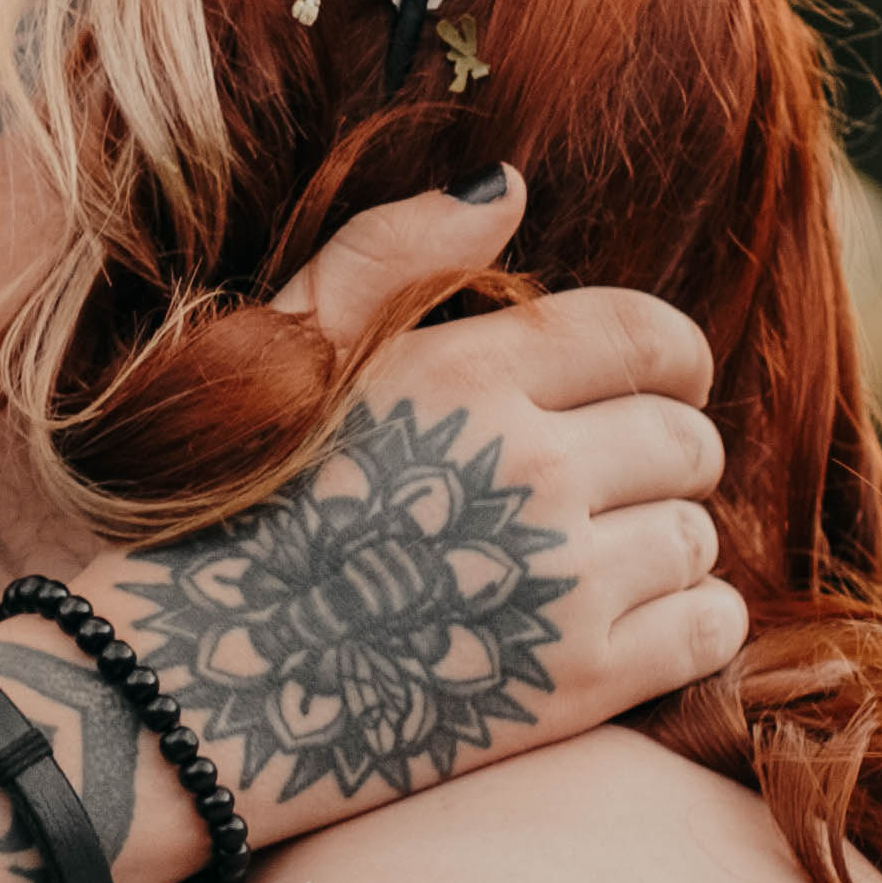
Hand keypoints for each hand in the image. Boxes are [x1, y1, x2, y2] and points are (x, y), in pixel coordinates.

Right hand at [42, 167, 735, 845]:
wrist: (174, 697)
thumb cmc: (218, 519)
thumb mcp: (282, 357)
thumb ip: (393, 256)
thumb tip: (506, 185)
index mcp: (464, 372)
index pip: (650, 339)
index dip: (673, 363)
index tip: (662, 388)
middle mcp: (529, 465)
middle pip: (686, 441)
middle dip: (663, 461)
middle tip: (607, 494)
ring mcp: (560, 578)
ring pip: (697, 537)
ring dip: (665, 548)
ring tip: (591, 570)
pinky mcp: (576, 684)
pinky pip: (707, 631)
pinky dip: (688, 626)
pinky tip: (623, 633)